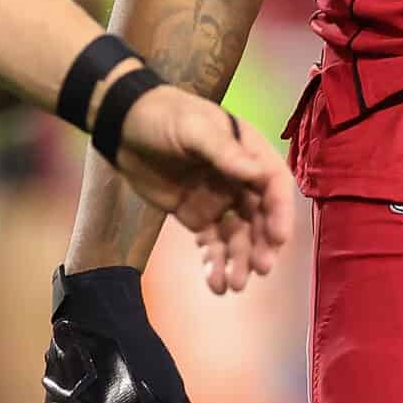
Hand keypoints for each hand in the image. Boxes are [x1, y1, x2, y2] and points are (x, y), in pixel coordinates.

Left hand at [109, 85, 296, 294]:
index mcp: (247, 152)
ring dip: (240, 261)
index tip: (276, 237)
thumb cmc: (163, 116)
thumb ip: (224, 152)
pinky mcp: (197, 216)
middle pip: (260, 216)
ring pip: (238, 236)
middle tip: (260, 269)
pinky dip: (215, 264)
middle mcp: (240, 179)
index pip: (273, 184)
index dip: (279, 211)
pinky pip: (212, 244)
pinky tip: (216, 285)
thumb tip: (258, 174)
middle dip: (261, 244)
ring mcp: (219, 200)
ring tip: (236, 284)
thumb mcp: (194, 128)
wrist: (123, 127)